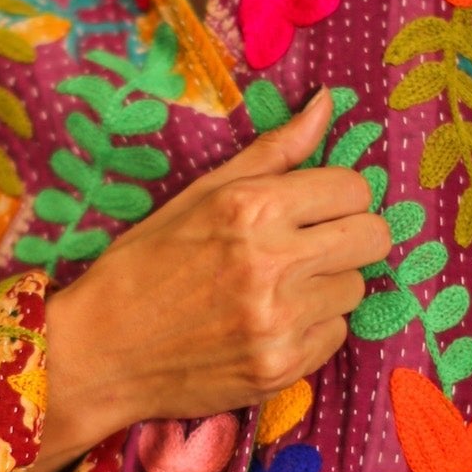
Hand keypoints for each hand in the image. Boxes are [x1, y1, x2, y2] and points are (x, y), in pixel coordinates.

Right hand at [0, 89, 389, 471]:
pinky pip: (335, 336)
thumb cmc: (143, 266)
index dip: (337, 195)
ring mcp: (279, 322)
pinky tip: (269, 325)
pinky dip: (311, 330)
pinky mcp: (281, 368)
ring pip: (355, 289)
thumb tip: (327, 103)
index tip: (314, 208)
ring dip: (326, 286)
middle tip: (312, 246)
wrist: (99, 352)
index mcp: (250, 208)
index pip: (353, 188)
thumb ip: (272, 152)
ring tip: (277, 290)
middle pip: (372, 238)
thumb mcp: (200, 195)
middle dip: (349, 236)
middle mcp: (271, 263)